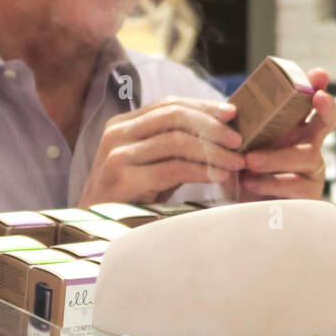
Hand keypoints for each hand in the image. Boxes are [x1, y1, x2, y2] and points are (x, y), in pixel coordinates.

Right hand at [77, 96, 244, 206]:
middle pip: (174, 116)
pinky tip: (220, 176)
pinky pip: (172, 168)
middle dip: (212, 125)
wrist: (96, 231)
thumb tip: (224, 130)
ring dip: (213, 150)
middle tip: (239, 139)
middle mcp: (116, 134)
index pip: (169, 104)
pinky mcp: (122, 180)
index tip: (233, 113)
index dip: (203, 106)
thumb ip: (178, 145)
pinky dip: (201, 170)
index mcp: (123, 124)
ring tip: (236, 161)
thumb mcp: (155, 163)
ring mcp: (116, 155)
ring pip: (176, 140)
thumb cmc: (133, 197)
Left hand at [237, 68, 335, 202]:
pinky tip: (250, 182)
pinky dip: (270, 182)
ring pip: (308, 155)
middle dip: (327, 106)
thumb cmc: (243, 170)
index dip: (318, 87)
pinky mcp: (309, 195)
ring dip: (277, 156)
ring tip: (249, 161)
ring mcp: (312, 169)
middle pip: (330, 120)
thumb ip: (239, 127)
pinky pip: (296, 186)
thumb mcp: (240, 144)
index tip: (319, 75)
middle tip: (317, 98)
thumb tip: (228, 111)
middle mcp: (309, 144)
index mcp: (294, 127)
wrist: (239, 208)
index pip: (310, 101)